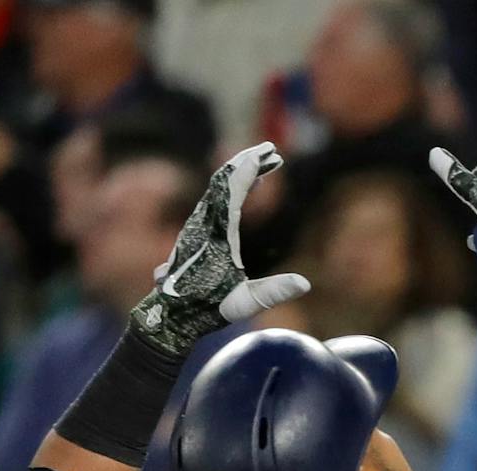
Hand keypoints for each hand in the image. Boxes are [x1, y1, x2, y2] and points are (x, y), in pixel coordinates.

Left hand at [129, 142, 308, 358]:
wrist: (172, 316)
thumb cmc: (208, 309)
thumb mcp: (245, 303)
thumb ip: (274, 291)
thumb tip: (304, 284)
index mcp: (216, 233)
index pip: (232, 190)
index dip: (250, 168)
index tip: (267, 152)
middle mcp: (203, 222)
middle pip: (223, 180)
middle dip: (248, 161)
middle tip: (271, 149)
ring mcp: (197, 225)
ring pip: (217, 187)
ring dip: (241, 172)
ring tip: (265, 163)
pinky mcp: (196, 232)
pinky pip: (215, 198)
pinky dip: (233, 186)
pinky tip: (246, 188)